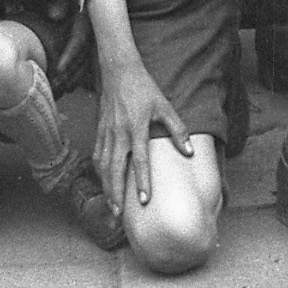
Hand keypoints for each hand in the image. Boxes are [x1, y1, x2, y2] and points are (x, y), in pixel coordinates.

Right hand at [94, 57, 189, 210]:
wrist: (119, 71)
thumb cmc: (145, 89)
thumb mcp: (164, 106)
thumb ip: (177, 130)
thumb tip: (189, 152)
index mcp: (137, 127)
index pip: (139, 160)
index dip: (141, 181)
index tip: (144, 200)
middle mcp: (119, 133)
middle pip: (115, 169)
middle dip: (116, 194)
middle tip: (119, 216)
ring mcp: (107, 132)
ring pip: (103, 166)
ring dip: (106, 187)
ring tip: (111, 207)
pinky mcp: (99, 130)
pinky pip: (97, 156)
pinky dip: (99, 173)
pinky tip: (104, 184)